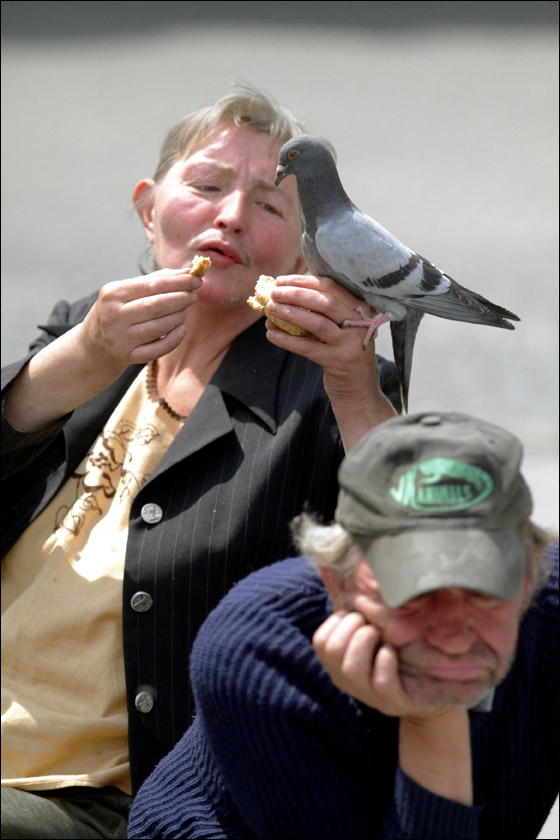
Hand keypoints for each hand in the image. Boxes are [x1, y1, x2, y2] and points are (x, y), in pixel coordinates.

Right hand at [79, 266, 202, 378]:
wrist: (94, 344)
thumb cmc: (118, 311)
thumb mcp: (126, 292)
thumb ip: (156, 280)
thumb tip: (187, 272)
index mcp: (113, 293)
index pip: (152, 284)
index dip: (178, 282)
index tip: (196, 279)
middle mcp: (114, 316)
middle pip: (157, 305)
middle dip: (181, 299)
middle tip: (193, 296)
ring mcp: (121, 338)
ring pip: (160, 327)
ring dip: (179, 317)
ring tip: (185, 311)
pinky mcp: (128, 356)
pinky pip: (159, 349)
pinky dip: (175, 339)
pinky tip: (181, 329)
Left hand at [265, 275, 395, 448]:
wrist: (359, 392)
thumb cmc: (343, 356)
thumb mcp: (339, 331)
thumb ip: (321, 313)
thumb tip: (284, 295)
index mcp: (360, 309)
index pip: (331, 287)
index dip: (305, 281)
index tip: (283, 280)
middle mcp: (360, 323)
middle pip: (324, 301)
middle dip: (296, 294)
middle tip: (274, 292)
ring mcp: (351, 344)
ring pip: (317, 323)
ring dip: (290, 314)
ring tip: (270, 309)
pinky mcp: (339, 363)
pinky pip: (308, 348)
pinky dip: (287, 340)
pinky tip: (271, 335)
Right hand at [313, 609, 450, 721]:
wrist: (428, 690)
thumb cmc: (395, 650)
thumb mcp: (372, 634)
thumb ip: (360, 616)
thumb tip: (358, 584)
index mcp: (337, 664)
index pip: (320, 641)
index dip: (338, 621)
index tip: (357, 617)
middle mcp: (347, 680)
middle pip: (332, 650)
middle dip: (352, 626)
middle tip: (369, 624)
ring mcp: (368, 694)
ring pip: (352, 668)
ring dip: (365, 641)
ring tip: (379, 635)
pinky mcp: (392, 701)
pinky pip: (381, 680)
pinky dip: (385, 660)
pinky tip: (392, 651)